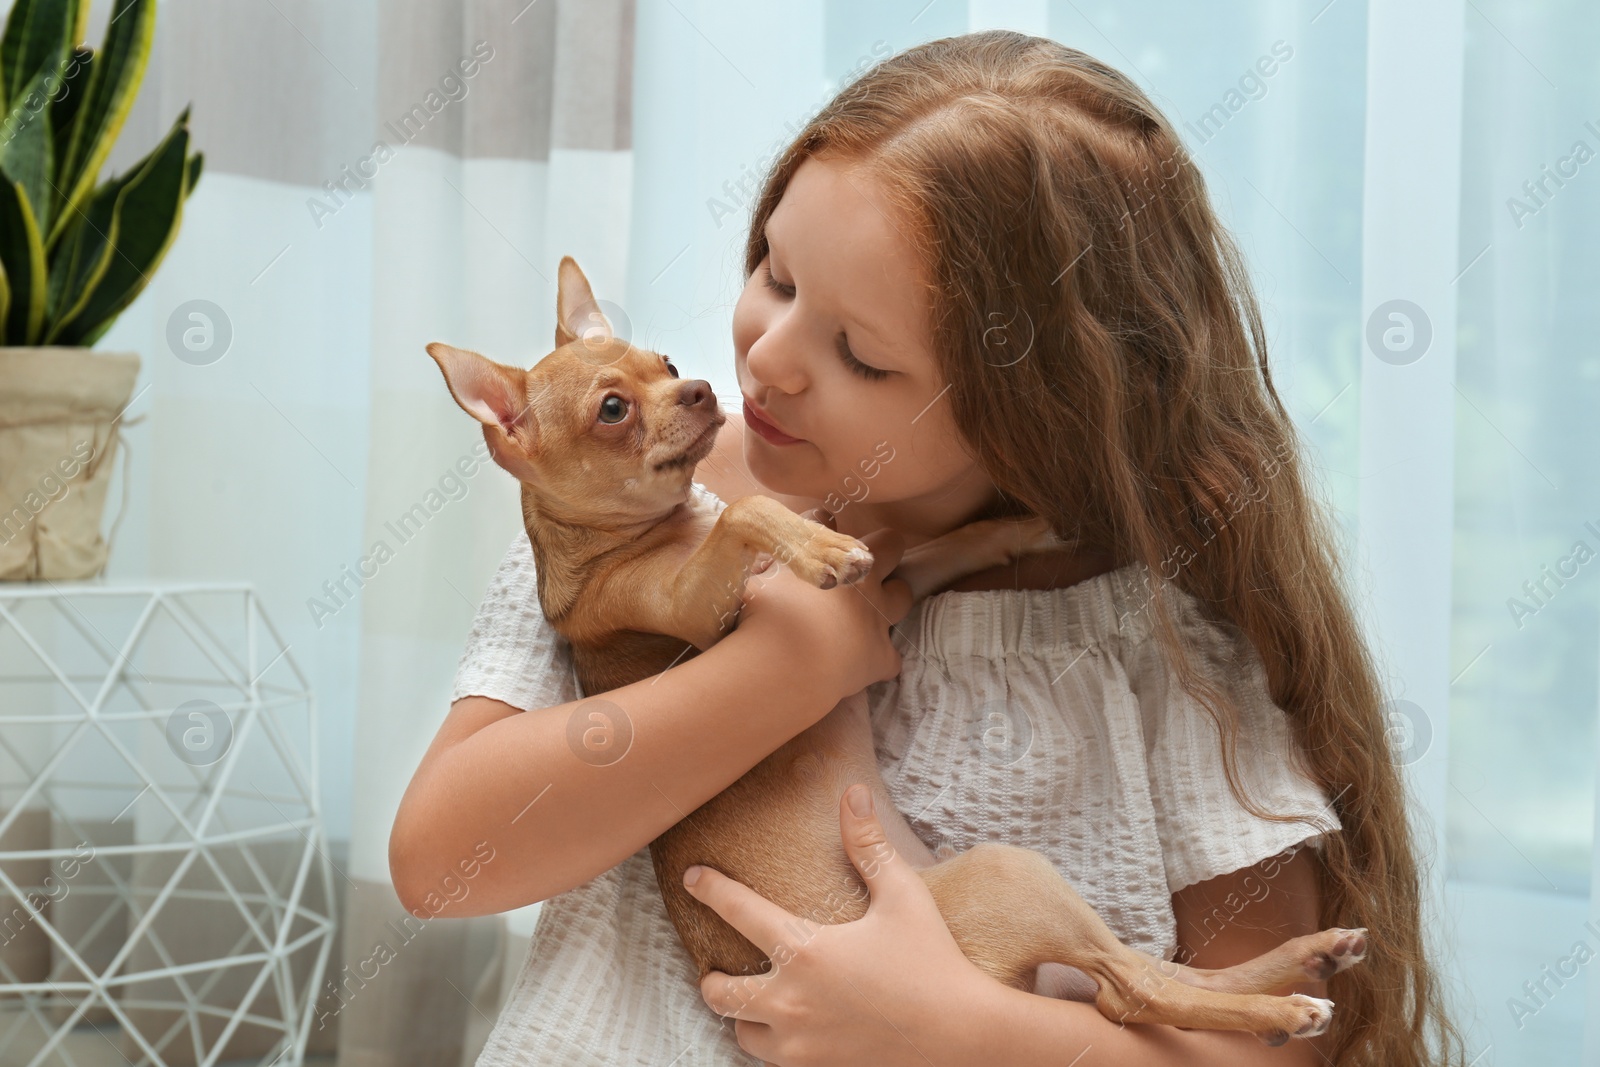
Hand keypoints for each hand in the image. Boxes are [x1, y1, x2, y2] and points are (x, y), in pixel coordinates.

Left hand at [682, 784, 993, 1066]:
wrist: (963, 1038)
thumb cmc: (934, 962)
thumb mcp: (903, 896)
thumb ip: (869, 846)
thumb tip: (853, 793)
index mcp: (806, 951)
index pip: (738, 912)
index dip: (711, 889)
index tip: (694, 878)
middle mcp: (791, 1001)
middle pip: (719, 993)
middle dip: (712, 978)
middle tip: (718, 968)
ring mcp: (800, 1045)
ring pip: (742, 1034)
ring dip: (743, 1017)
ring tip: (755, 1003)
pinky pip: (772, 1062)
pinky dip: (771, 1045)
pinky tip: (788, 1031)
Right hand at [737, 527, 911, 703]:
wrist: (781, 667)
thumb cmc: (760, 619)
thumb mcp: (753, 580)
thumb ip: (764, 564)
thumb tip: (766, 558)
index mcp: (826, 556)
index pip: (827, 523)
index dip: (822, 526)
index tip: (817, 534)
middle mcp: (859, 580)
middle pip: (889, 546)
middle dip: (883, 547)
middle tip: (863, 563)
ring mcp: (876, 618)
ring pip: (901, 595)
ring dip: (891, 597)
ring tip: (873, 611)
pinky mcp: (881, 657)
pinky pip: (891, 656)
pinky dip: (878, 658)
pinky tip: (862, 664)